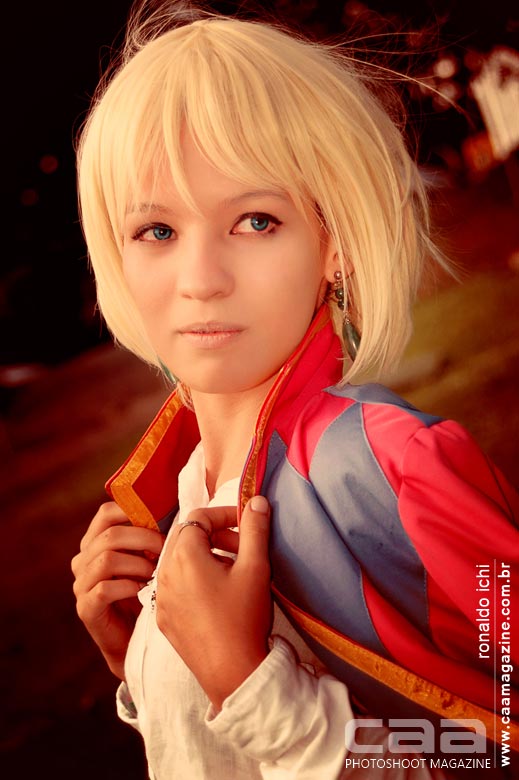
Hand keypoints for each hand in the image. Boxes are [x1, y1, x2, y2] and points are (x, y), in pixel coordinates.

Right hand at [71, 501, 163, 679]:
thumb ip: (150, 535)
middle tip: (166, 548)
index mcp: (95, 541)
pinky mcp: (86, 608)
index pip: (107, 512)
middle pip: (110, 535)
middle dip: (144, 538)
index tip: (162, 520)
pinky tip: (144, 591)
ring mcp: (81, 584)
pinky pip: (105, 589)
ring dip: (139, 563)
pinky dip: (129, 586)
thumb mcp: (147, 558)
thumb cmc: (146, 592)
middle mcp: (83, 560)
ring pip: (107, 559)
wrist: (135, 639)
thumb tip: (176, 511)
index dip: (135, 512)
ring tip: (157, 572)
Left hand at [156, 496, 271, 709]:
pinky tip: (218, 594)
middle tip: (242, 547)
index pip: (198, 517)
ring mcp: (161, 598)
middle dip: (214, 534)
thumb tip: (258, 500)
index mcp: (184, 557)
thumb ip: (255, 528)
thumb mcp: (256, 567)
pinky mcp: (164, 619)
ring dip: (205, 556)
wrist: (233, 673)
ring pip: (178, 561)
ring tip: (233, 571)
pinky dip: (194, 579)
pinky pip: (174, 586)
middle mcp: (164, 574)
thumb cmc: (244, 618)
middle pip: (185, 536)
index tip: (246, 523)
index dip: (224, 514)